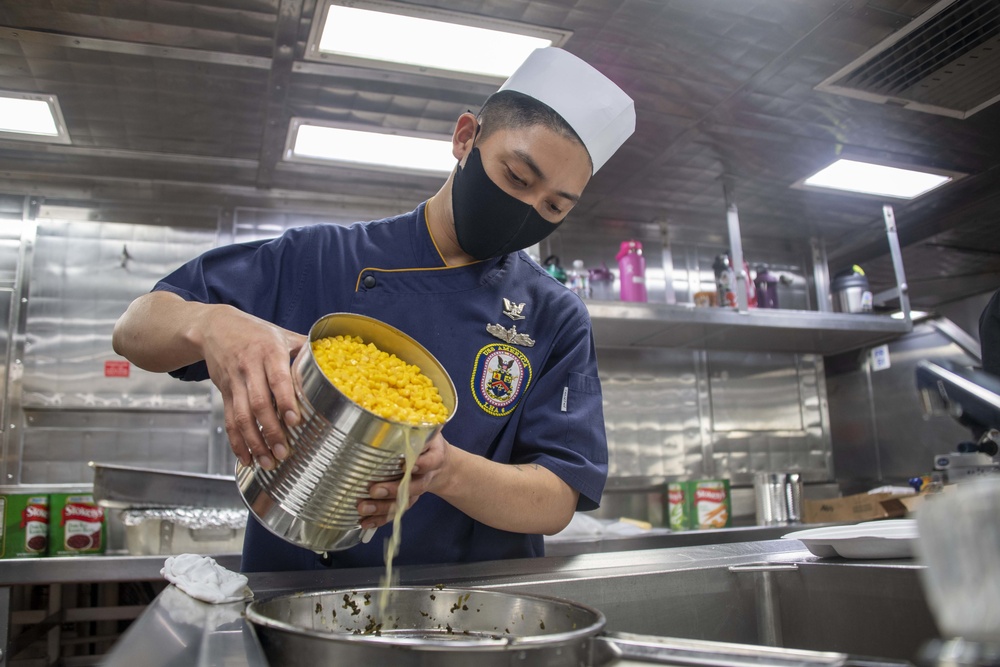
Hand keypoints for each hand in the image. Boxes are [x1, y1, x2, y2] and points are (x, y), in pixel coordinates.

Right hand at [198, 305, 306, 469]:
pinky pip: (229, 419)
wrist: (215, 327)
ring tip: (267, 462)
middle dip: (271, 431)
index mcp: (268, 352)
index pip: (277, 379)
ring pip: (241, 416)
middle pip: (258, 403)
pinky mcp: (224, 392)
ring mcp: (234, 382)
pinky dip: (236, 441)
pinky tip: (246, 458)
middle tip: (283, 452)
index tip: (294, 421)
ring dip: (254, 442)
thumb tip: (336, 360)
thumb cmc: (256, 332)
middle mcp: (249, 367)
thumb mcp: (281, 334)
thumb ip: (305, 349)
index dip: (285, 401)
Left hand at [358, 432, 448, 529]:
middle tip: (374, 490)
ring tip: (362, 508)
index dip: (420, 465)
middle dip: (393, 489)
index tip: (406, 466)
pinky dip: (379, 519)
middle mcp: (425, 476)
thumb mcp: (426, 431)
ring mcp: (416, 491)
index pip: (429, 461)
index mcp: (433, 456)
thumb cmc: (426, 442)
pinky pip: (394, 512)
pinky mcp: (407, 501)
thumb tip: (390, 412)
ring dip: (382, 507)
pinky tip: (364, 522)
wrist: (440, 464)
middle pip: (413, 486)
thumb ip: (413, 426)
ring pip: (402, 503)